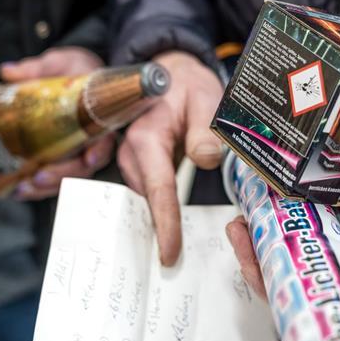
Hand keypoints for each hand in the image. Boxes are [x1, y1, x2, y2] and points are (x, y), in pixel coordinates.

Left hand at [0, 47, 114, 199]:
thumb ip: (37, 68)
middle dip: (62, 175)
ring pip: (68, 178)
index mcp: (99, 117)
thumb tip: (7, 71)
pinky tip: (19, 190)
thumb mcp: (60, 63)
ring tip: (23, 188)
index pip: (106, 139)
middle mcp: (92, 140)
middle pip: (84, 167)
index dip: (99, 151)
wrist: (78, 76)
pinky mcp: (63, 159)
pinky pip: (55, 178)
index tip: (89, 159)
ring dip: (47, 188)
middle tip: (40, 177)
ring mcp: (77, 152)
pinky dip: (38, 188)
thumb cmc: (76, 70)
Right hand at [117, 50, 223, 265]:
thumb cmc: (187, 85)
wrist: (168, 73)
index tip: (169, 254)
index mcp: (147, 138)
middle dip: (162, 232)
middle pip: (149, 202)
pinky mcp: (138, 169)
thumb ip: (206, 129)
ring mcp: (132, 163)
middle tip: (177, 267)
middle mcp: (132, 154)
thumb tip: (207, 159)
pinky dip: (161, 210)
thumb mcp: (205, 98)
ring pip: (148, 201)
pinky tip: (174, 229)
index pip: (159, 189)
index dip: (165, 224)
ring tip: (177, 252)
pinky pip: (150, 195)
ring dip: (161, 222)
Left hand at [227, 91, 339, 294]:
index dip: (273, 267)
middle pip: (303, 270)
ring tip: (251, 203)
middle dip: (265, 248)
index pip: (315, 279)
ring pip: (310, 251)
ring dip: (280, 231)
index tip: (246, 238)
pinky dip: (302, 216)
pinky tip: (282, 192)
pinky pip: (324, 232)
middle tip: (239, 217)